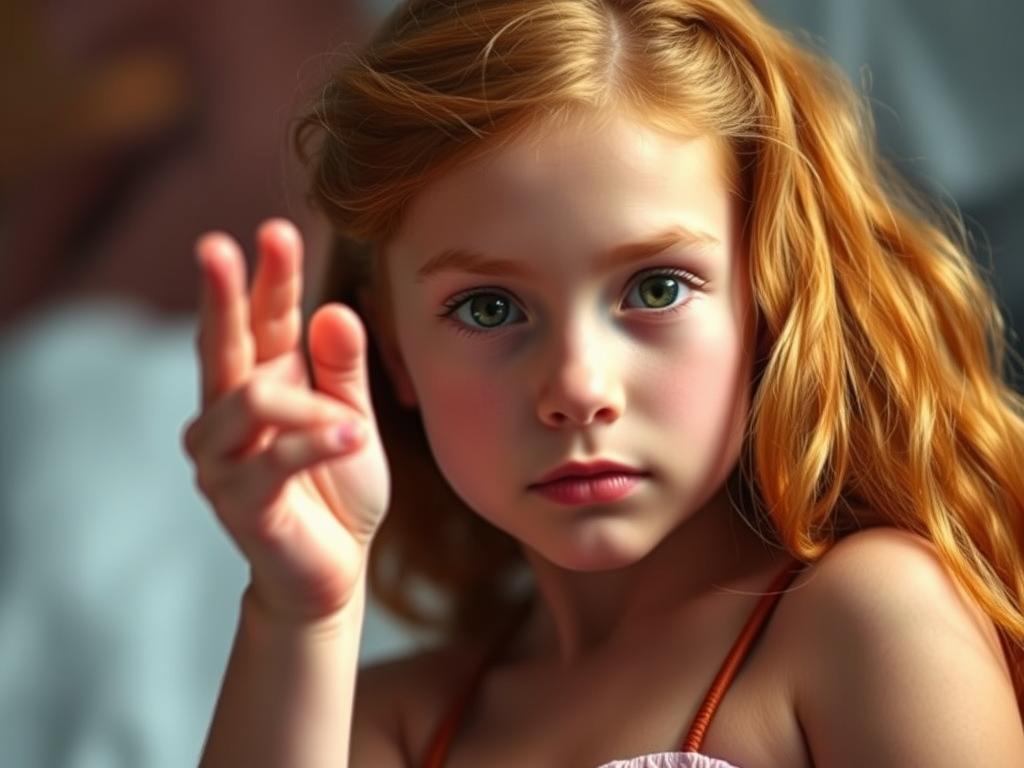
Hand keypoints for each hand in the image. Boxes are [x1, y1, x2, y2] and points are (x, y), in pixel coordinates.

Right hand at [183, 219, 390, 623]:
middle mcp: (229, 413)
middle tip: (219, 246)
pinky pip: (274, 457)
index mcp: (263, 383)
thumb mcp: (350, 418)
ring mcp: (224, 457)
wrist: (331, 569)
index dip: (269, 278)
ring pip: (250, 400)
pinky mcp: (237, 499)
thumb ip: (342, 370)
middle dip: (224, 294)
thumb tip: (334, 309)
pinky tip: (353, 439)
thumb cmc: (338, 487)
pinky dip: (316, 443)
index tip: (277, 230)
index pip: (263, 321)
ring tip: (354, 428)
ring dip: (309, 406)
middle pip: (224, 342)